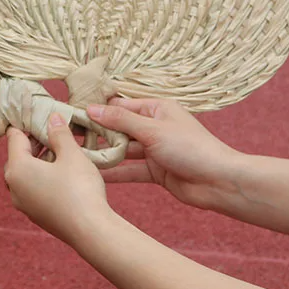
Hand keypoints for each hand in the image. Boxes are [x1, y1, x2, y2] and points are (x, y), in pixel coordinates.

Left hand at [4, 113, 112, 247]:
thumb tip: (52, 118)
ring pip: (25, 173)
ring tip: (60, 151)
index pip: (14, 137)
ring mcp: (23, 204)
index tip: (40, 114)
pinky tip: (62, 173)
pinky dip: (42, 176)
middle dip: (34, 141)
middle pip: (17, 155)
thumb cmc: (79, 189)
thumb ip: (59, 133)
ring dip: (39, 159)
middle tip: (53, 131)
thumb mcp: (71, 154)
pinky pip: (32, 188)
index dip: (26, 123)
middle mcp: (13, 187)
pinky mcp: (35, 214)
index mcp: (16, 169)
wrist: (91, 231)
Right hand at [87, 98, 243, 210]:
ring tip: (77, 157)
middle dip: (98, 133)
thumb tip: (92, 109)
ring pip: (123, 149)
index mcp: (156, 108)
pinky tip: (95, 175)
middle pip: (119, 127)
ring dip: (104, 153)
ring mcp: (154, 149)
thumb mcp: (152, 130)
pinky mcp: (155, 170)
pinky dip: (115, 172)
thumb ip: (121, 120)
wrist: (219, 182)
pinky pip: (130, 169)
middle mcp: (154, 126)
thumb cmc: (191, 148)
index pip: (120, 106)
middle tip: (70, 137)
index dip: (98, 111)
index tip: (74, 116)